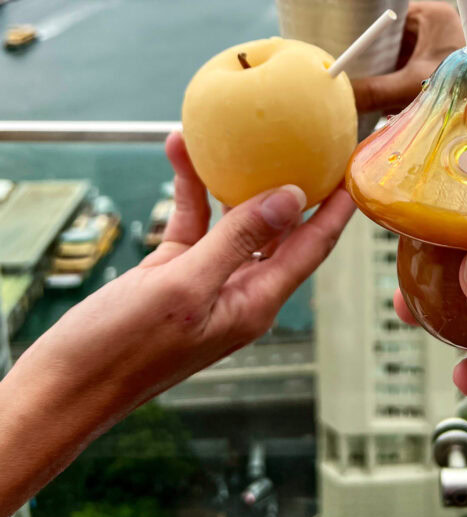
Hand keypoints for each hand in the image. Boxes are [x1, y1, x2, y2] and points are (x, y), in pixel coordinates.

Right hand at [1, 133, 354, 516]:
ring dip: (229, 174)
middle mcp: (240, 288)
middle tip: (306, 133)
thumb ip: (238, 240)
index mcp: (255, 301)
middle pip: (280, 225)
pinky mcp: (174, 270)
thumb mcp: (185, 288)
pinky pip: (193, 219)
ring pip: (232, 215)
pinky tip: (179, 152)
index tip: (355, 164)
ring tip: (232, 130)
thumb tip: (293, 197)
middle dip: (292, 179)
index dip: (338, 207)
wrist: (61, 386)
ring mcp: (207, 278)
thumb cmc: (122, 351)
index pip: (314, 246)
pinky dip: (188, 187)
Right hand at [352, 0, 463, 112]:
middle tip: (343, 67)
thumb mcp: (411, 86)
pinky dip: (389, 80)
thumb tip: (340, 94)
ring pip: (393, 53)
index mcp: (432, 15)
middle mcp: (432, 25)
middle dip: (368, 53)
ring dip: (377, 70)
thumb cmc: (460, 90)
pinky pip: (401, 68)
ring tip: (353, 81)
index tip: (341, 44)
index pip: (387, 13)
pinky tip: (372, 93)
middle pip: (387, 35)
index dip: (363, 29)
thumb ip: (375, 90)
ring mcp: (431, 46)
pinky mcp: (429, 65)